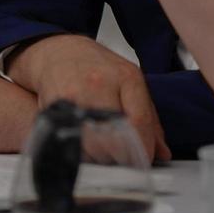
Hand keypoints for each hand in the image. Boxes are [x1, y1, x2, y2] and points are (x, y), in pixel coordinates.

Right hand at [5, 33, 171, 162]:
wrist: (59, 53)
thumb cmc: (97, 68)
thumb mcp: (131, 83)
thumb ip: (149, 118)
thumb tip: (161, 153)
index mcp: (125, 78)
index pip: (139, 122)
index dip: (144, 148)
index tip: (144, 159)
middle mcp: (98, 85)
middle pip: (114, 139)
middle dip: (121, 157)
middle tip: (122, 157)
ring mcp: (73, 98)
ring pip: (91, 148)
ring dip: (100, 158)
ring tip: (101, 148)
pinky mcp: (52, 111)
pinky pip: (71, 145)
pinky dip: (80, 154)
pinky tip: (84, 145)